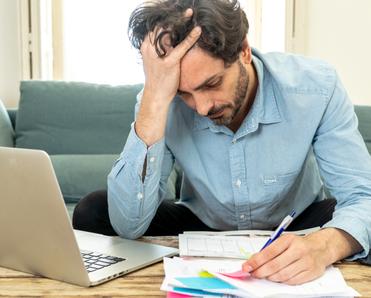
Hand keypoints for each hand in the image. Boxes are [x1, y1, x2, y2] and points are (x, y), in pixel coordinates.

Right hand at [140, 9, 200, 103]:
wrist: (156, 95)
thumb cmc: (157, 78)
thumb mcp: (154, 61)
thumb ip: (158, 49)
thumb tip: (169, 40)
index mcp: (146, 47)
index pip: (155, 27)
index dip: (167, 19)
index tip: (177, 14)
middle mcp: (150, 49)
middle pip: (162, 26)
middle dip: (174, 18)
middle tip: (186, 11)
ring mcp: (158, 56)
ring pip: (170, 33)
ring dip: (181, 23)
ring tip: (191, 15)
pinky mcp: (169, 63)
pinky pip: (181, 47)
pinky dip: (190, 38)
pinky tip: (198, 31)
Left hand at [241, 228, 361, 284]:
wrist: (321, 248)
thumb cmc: (298, 244)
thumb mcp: (283, 241)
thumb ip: (269, 249)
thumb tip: (253, 260)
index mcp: (289, 240)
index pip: (268, 252)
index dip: (255, 261)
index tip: (247, 266)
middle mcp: (298, 250)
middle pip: (274, 265)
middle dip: (260, 272)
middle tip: (253, 274)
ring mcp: (306, 262)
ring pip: (282, 275)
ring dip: (270, 277)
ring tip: (265, 275)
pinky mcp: (311, 273)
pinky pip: (292, 281)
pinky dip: (282, 281)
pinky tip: (277, 277)